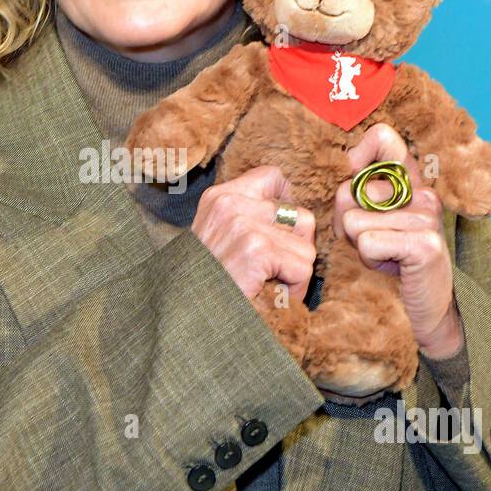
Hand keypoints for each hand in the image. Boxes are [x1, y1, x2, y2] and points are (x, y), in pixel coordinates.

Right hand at [192, 165, 316, 302]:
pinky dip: (294, 289)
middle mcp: (230, 204)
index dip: (288, 202)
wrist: (184, 314)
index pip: (272, 176)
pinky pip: (302, 267)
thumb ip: (247, 217)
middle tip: (273, 272)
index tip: (284, 229)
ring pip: (306, 246)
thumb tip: (294, 211)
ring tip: (269, 286)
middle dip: (296, 249)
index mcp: (219, 197)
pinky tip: (271, 296)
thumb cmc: (207, 282)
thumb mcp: (218, 238)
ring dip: (295, 273)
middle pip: (300, 215)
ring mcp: (244, 225)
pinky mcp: (257, 250)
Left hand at [333, 123, 464, 358]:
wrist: (423, 311)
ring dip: (358, 245)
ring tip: (383, 257)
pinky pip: (367, 242)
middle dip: (345, 222)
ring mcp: (426, 217)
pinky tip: (391, 267)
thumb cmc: (389, 265)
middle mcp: (422, 193)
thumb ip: (352, 196)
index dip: (354, 159)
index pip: (383, 138)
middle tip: (370, 242)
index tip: (351, 186)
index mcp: (410, 182)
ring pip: (353, 221)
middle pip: (350, 190)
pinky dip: (369, 259)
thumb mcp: (365, 224)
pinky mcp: (425, 244)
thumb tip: (342, 184)